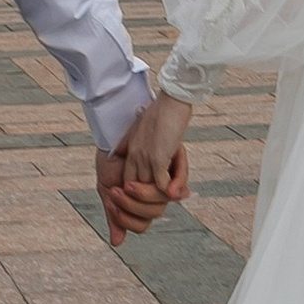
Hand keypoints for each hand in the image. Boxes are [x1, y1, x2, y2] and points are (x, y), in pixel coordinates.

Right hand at [94, 145, 170, 246]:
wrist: (113, 134)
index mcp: (145, 202)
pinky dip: (157, 189)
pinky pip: (169, 187)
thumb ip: (115, 217)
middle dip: (131, 206)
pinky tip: (136, 183)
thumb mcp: (108, 191)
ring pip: (162, 203)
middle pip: (154, 214)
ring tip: (125, 184)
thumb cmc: (111, 162)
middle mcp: (159, 193)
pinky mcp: (168, 163)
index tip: (111, 204)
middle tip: (115, 192)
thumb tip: (117, 243)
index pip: (142, 224)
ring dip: (141, 197)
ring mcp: (167, 179)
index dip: (127, 219)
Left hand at [118, 92, 193, 224]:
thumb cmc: (163, 113)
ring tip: (174, 195)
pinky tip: (177, 190)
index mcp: (130, 152)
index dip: (134, 196)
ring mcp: (144, 159)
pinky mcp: (157, 158)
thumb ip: (141, 146)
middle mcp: (134, 158)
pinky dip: (169, 191)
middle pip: (132, 192)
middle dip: (144, 203)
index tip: (146, 200)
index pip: (126, 181)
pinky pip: (160, 185)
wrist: (171, 99)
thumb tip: (136, 155)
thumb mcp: (148, 131)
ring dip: (160, 198)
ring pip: (146, 192)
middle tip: (163, 200)